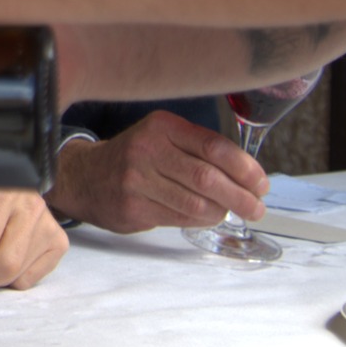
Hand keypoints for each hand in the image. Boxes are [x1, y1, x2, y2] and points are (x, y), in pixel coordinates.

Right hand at [48, 111, 268, 232]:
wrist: (84, 175)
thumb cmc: (134, 157)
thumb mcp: (161, 137)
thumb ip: (198, 148)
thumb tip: (247, 174)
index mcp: (161, 126)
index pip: (214, 147)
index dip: (245, 168)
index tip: (261, 183)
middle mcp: (148, 149)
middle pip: (208, 177)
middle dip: (241, 196)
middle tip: (257, 207)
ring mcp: (137, 180)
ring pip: (196, 202)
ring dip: (222, 211)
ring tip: (232, 212)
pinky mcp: (133, 207)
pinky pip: (180, 217)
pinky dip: (201, 220)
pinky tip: (207, 216)